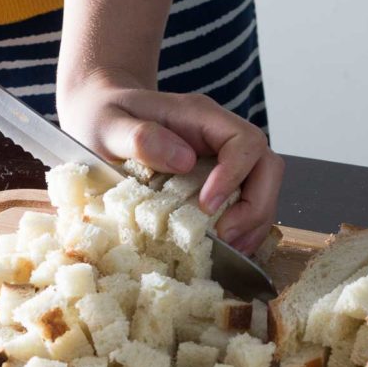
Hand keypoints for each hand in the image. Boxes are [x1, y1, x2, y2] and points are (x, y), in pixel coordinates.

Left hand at [58, 70, 283, 254]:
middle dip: (255, 206)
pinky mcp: (219, 182)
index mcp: (201, 117)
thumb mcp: (108, 124)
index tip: (208, 205)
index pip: (244, 141)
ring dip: (254, 222)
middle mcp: (220, 137)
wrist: (100, 116)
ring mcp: (223, 160)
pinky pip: (248, 203)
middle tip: (226, 236)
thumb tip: (184, 160)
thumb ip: (140, 137)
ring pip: (264, 188)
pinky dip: (245, 228)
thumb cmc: (103, 117)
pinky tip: (228, 249)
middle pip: (267, 166)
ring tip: (230, 250)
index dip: (235, 175)